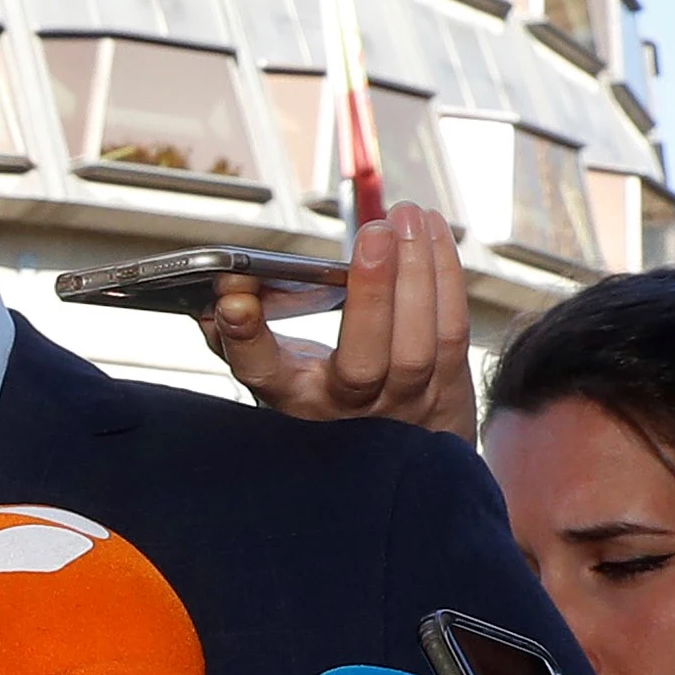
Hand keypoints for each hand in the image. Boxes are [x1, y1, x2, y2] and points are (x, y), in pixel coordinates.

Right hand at [199, 205, 475, 436]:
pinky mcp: (447, 390)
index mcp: (292, 400)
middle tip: (376, 233)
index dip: (245, 335)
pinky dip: (445, 275)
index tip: (233, 295)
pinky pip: (450, 329)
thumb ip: (249, 332)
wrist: (402, 458)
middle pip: (362, 364)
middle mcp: (348, 410)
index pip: (260, 371)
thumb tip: (223, 285)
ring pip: (418, 344)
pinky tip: (430, 231)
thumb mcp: (281, 371)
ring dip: (419, 271)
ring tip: (407, 216)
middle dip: (372, 295)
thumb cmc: (329, 394)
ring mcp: (403, 404)